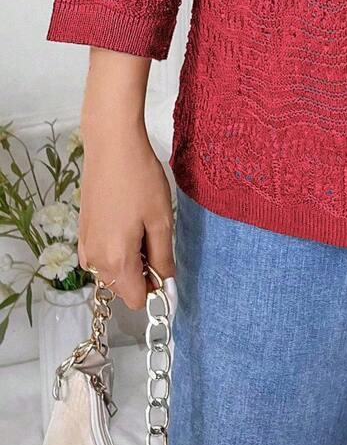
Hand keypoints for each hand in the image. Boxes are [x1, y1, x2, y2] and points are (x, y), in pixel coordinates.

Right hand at [79, 49, 175, 310]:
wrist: (111, 145)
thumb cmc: (140, 179)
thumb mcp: (161, 218)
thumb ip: (163, 256)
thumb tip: (166, 281)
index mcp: (115, 261)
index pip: (136, 299)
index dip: (155, 287)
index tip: (165, 263)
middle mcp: (94, 260)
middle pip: (122, 287)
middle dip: (142, 274)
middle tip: (155, 238)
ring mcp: (85, 246)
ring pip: (112, 271)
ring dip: (130, 260)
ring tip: (142, 225)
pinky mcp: (82, 232)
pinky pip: (102, 255)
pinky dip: (116, 248)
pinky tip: (127, 221)